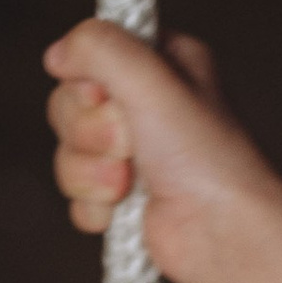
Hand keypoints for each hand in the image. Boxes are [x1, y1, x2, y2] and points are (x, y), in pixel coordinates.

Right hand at [43, 17, 281, 282]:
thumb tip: (58, 51)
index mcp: (165, 63)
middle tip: (129, 144)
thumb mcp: (154, 82)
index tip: (110, 97)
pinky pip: (76, 193)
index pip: (91, 53)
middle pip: (69, 103)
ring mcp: (136, 150)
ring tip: (128, 183)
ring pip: (68, 150)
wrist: (223, 234)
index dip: (90, 81)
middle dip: (90, 131)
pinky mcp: (124, 194)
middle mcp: (150, 102)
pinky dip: (93, 205)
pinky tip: (122, 209)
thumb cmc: (204, 157)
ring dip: (90, 172)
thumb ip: (102, 48)